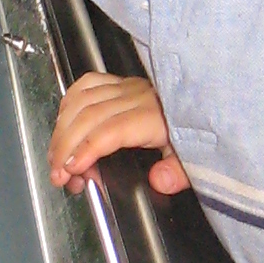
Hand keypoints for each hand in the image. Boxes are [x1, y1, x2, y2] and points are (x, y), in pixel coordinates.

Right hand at [48, 70, 189, 195]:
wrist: (207, 99)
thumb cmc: (195, 130)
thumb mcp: (197, 158)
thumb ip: (178, 172)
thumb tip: (159, 180)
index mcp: (154, 117)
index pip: (111, 131)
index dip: (86, 149)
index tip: (72, 170)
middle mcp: (136, 98)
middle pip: (88, 117)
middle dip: (65, 147)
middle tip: (58, 174)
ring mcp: (126, 87)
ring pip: (81, 101)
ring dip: (61, 129)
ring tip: (56, 156)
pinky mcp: (120, 82)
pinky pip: (86, 84)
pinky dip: (68, 103)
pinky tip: (63, 123)